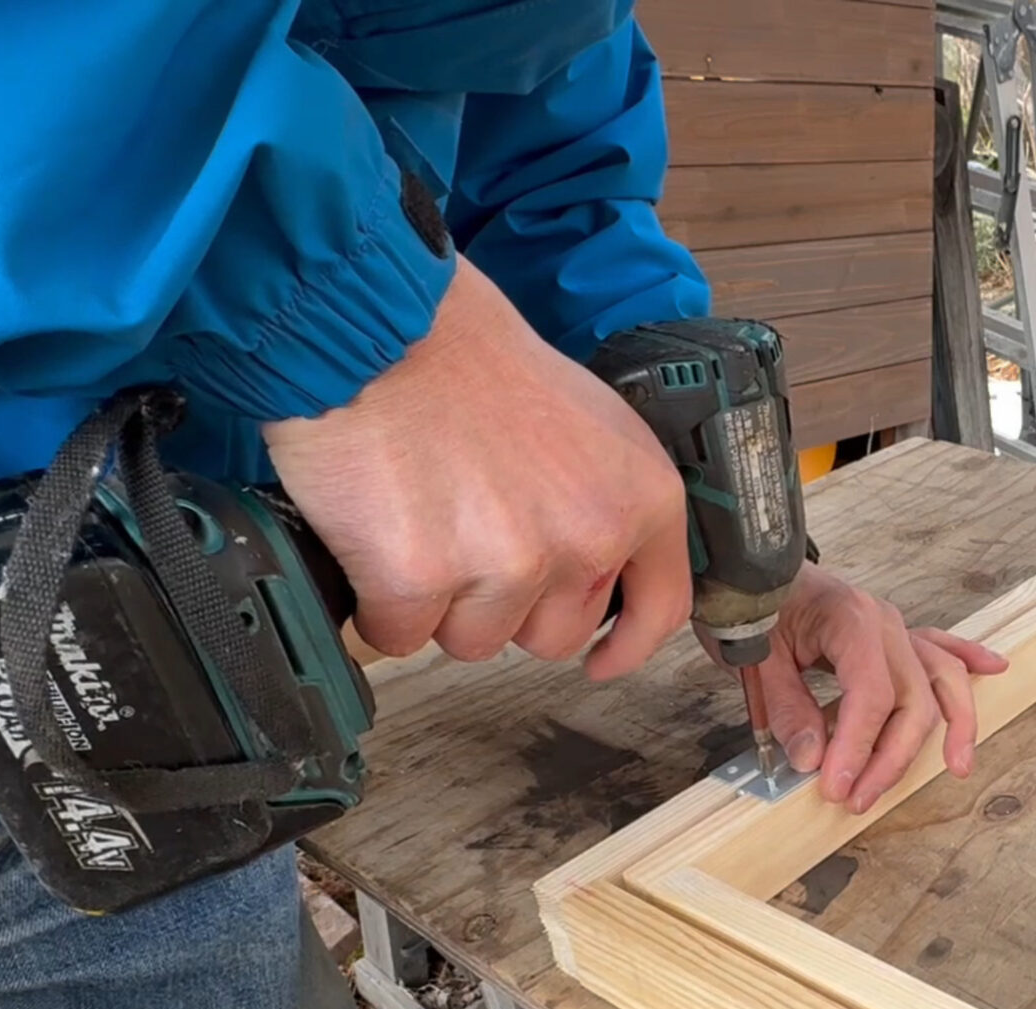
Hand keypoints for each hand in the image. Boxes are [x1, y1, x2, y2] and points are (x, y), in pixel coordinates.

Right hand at [261, 257, 688, 675]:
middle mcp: (586, 538)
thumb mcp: (584, 418)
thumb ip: (601, 499)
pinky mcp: (418, 580)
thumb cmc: (468, 352)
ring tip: (419, 516)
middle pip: (551, 637)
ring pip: (472, 640)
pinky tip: (374, 531)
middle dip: (508, 605)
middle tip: (467, 532)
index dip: (629, 644)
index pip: (661, 607)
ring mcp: (504, 565)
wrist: (380, 320)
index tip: (603, 660)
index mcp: (640, 497)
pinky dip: (377, 600)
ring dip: (439, 602)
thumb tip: (592, 567)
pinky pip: (397, 635)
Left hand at [752, 565, 1008, 811]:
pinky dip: (969, 660)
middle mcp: (886, 624)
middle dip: (891, 757)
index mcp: (852, 620)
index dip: (857, 748)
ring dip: (953, 726)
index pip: (871, 696)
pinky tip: (996, 668)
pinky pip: (942, 649)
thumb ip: (785, 708)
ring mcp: (897, 628)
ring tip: (957, 766)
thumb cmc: (756, 607)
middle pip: (913, 699)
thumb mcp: (756, 658)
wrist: (756, 568)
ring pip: (941, 680)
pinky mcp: (897, 635)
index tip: (836, 787)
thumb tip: (811, 760)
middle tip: (856, 799)